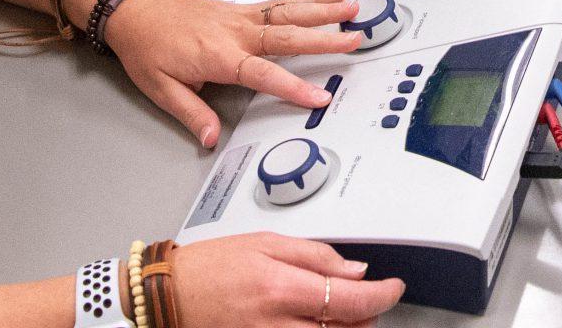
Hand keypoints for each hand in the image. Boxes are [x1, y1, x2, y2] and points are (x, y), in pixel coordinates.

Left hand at [105, 0, 363, 146]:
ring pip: (289, 11)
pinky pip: (281, 2)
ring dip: (323, 9)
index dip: (292, 87)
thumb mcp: (160, 88)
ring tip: (354, 7)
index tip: (320, 96)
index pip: (263, 73)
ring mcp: (241, 16)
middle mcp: (236, 32)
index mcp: (219, 55)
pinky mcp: (241, 8)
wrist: (132, 9)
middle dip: (323, 39)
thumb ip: (192, 113)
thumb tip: (212, 139)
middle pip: (287, 35)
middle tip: (355, 39)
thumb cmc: (145, 47)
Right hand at [174, 234, 403, 327]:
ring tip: (340, 312)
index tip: (394, 288)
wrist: (167, 295)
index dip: (383, 295)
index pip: (352, 300)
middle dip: (366, 316)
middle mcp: (276, 323)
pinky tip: (315, 323)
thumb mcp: (265, 242)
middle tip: (365, 297)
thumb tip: (355, 268)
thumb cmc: (209, 266)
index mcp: (280, 287)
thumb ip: (315, 255)